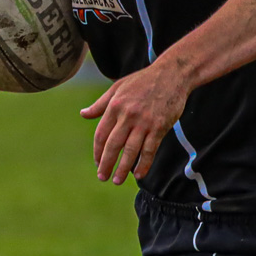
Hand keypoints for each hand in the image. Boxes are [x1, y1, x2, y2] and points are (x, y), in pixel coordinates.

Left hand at [80, 59, 190, 184]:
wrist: (172, 74)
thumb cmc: (144, 80)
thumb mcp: (118, 88)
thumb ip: (101, 104)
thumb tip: (83, 114)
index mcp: (115, 105)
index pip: (101, 134)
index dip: (98, 150)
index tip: (98, 162)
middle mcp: (127, 115)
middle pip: (113, 145)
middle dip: (106, 163)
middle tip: (102, 177)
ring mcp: (144, 122)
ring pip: (130, 150)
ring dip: (123, 168)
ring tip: (117, 180)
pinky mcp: (159, 127)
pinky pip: (149, 149)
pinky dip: (143, 164)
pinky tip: (138, 174)